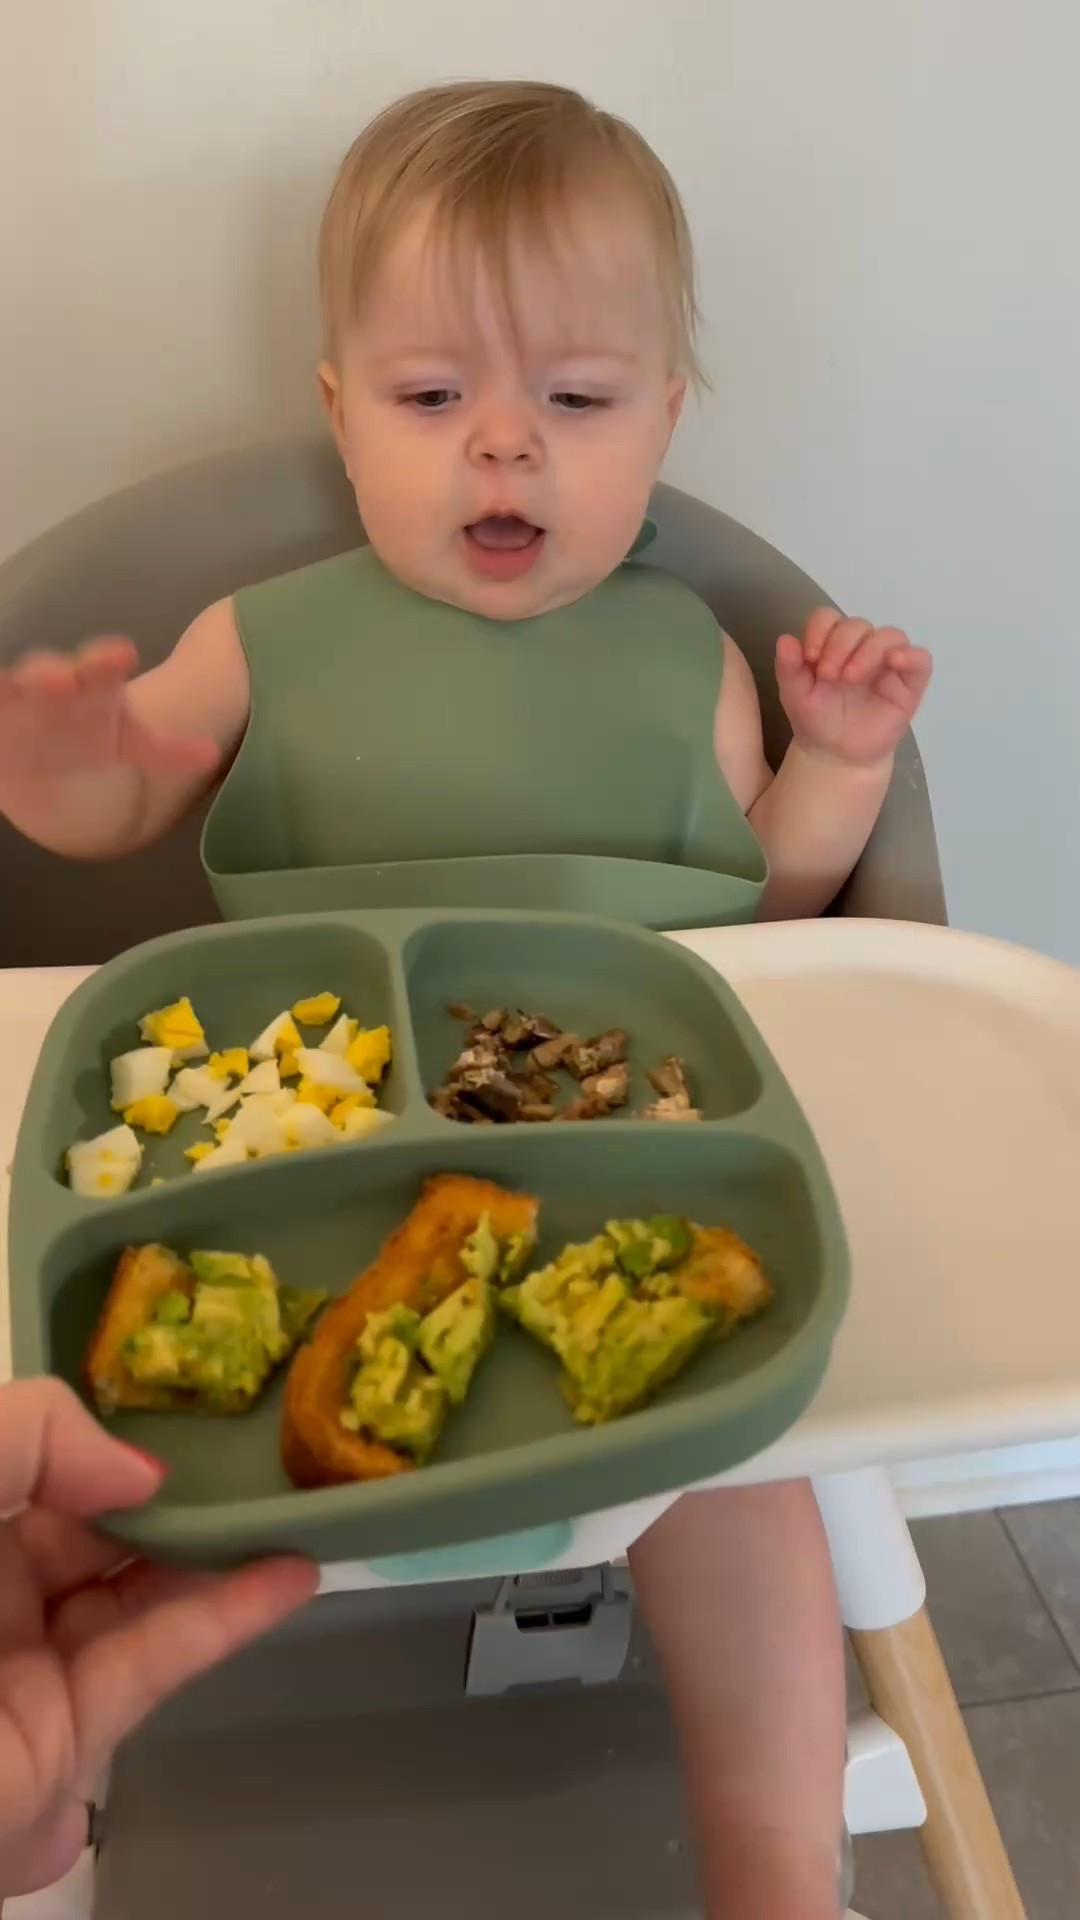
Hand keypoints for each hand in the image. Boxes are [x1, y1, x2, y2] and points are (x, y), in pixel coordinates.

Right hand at [0, 638, 218, 805]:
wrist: (40, 754)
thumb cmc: (86, 738)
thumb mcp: (128, 743)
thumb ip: (165, 750)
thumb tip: (211, 755)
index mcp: (88, 686)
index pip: (100, 669)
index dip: (107, 661)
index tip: (124, 654)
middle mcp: (45, 684)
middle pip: (45, 673)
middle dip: (49, 675)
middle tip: (58, 679)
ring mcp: (10, 700)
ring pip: (4, 688)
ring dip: (4, 687)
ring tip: (5, 686)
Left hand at [0, 1378, 317, 1898]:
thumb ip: (32, 1434)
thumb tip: (139, 1477)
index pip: (33, 1461)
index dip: (103, 1433)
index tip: (182, 1399)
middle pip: (91, 1522)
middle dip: (173, 1486)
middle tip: (263, 1445)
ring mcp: (22, 1666)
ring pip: (136, 1589)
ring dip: (219, 1546)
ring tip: (299, 1494)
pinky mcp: (67, 1738)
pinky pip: (155, 1659)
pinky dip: (229, 1616)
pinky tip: (293, 1570)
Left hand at [776, 609, 932, 769]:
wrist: (837, 756)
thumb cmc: (817, 720)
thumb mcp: (795, 695)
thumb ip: (788, 668)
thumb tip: (785, 639)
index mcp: (832, 644)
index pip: (829, 617)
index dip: (820, 630)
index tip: (810, 657)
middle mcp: (862, 647)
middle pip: (858, 624)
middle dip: (841, 644)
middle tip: (828, 675)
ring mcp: (888, 663)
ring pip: (890, 636)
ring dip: (870, 650)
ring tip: (851, 677)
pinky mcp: (910, 682)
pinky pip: (921, 659)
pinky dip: (910, 656)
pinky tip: (895, 662)